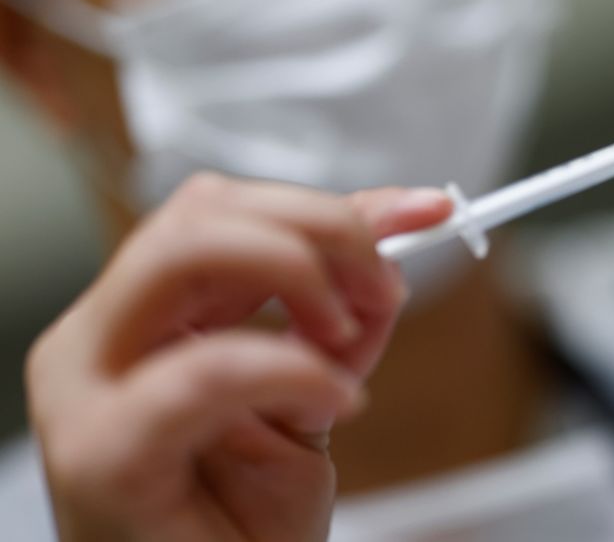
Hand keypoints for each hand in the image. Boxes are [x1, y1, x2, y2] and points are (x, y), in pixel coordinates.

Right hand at [25, 173, 450, 541]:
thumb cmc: (240, 527)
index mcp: (145, 318)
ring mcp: (88, 391)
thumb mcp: (312, 393)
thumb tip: (401, 231)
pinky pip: (207, 371)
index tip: (425, 212)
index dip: (333, 204)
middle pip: (205, 213)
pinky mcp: (103, 454)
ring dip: (299, 273)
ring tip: (348, 341)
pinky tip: (331, 400)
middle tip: (386, 283)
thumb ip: (342, 316)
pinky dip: (290, 369)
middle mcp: (102, 339)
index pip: (228, 211)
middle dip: (321, 227)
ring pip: (186, 254)